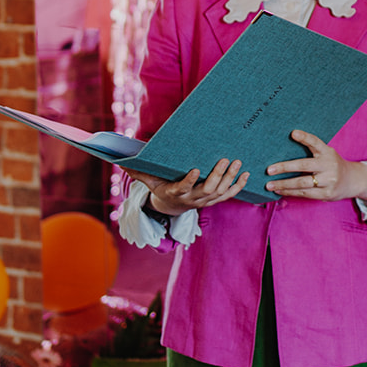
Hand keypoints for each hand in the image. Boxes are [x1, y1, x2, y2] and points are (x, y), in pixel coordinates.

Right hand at [128, 158, 248, 215]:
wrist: (174, 207)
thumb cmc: (162, 188)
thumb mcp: (150, 182)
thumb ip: (139, 173)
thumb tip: (120, 163)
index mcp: (176, 193)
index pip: (183, 188)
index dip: (188, 181)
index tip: (194, 169)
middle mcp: (193, 199)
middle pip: (208, 190)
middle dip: (217, 175)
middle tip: (225, 159)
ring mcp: (206, 201)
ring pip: (221, 192)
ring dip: (231, 178)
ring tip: (237, 162)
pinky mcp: (215, 200)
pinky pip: (229, 195)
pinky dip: (239, 185)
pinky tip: (246, 174)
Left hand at [265, 130, 366, 203]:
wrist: (353, 180)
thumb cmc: (332, 165)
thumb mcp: (326, 154)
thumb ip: (311, 152)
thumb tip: (284, 149)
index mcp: (327, 152)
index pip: (315, 142)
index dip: (305, 137)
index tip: (293, 133)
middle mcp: (329, 165)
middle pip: (304, 166)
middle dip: (285, 167)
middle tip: (269, 170)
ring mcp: (328, 180)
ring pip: (302, 183)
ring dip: (284, 184)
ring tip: (269, 185)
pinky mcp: (327, 194)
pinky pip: (305, 193)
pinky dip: (290, 192)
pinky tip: (280, 190)